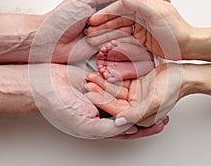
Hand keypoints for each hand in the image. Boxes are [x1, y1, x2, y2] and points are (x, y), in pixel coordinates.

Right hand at [29, 63, 166, 138]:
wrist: (44, 85)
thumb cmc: (60, 107)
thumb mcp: (87, 125)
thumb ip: (109, 129)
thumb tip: (131, 129)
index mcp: (100, 126)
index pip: (128, 129)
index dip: (146, 128)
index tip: (162, 123)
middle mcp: (103, 112)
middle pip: (131, 113)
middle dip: (147, 112)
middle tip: (165, 108)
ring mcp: (102, 97)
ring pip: (126, 98)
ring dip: (141, 97)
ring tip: (156, 93)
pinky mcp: (99, 82)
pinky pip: (117, 84)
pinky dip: (129, 83)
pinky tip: (140, 80)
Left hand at [30, 0, 170, 62]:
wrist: (47, 41)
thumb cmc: (62, 18)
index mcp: (102, 1)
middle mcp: (106, 15)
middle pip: (133, 13)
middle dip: (150, 12)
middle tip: (168, 12)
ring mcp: (105, 31)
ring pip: (129, 28)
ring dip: (144, 29)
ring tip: (162, 30)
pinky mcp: (102, 46)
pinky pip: (120, 44)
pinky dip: (132, 42)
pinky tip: (145, 43)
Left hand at [84, 63, 182, 126]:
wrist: (184, 74)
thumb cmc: (174, 88)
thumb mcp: (155, 102)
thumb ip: (136, 114)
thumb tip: (119, 122)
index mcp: (140, 116)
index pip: (116, 110)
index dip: (103, 102)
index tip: (90, 95)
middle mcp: (135, 108)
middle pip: (113, 101)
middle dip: (100, 93)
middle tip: (87, 84)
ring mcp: (135, 97)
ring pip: (115, 91)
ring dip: (103, 84)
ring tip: (91, 76)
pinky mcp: (135, 86)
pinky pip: (120, 82)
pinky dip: (111, 77)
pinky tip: (102, 71)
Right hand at [86, 0, 192, 59]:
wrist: (188, 46)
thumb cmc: (177, 30)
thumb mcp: (156, 14)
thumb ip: (138, 3)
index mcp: (144, 3)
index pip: (119, 7)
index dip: (105, 14)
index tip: (93, 21)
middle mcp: (141, 13)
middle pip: (116, 18)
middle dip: (102, 25)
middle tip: (88, 32)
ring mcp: (140, 25)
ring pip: (118, 29)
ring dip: (105, 34)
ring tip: (91, 40)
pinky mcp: (141, 37)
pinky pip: (123, 38)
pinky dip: (113, 41)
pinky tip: (103, 45)